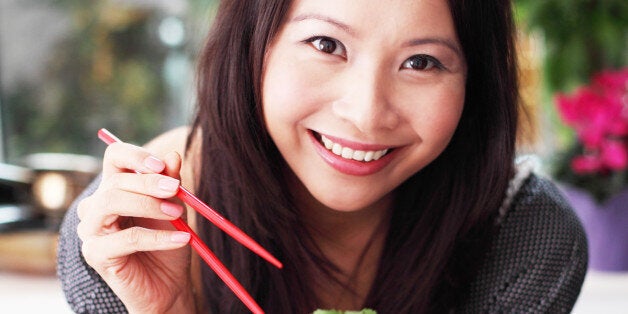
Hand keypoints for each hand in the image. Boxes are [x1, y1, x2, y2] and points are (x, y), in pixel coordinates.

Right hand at [77, 142, 194, 312]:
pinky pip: (127, 239)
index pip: (114, 156)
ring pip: (111, 203)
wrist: (167, 284)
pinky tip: (182, 239)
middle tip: (176, 190)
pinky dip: (158, 237)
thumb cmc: (167, 242)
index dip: (136, 156)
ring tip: (178, 214)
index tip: (162, 165)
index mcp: (114, 187)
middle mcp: (96, 205)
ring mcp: (91, 230)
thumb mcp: (174, 208)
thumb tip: (173, 156)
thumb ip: (171, 184)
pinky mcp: (95, 254)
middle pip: (114, 181)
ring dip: (149, 205)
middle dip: (149, 183)